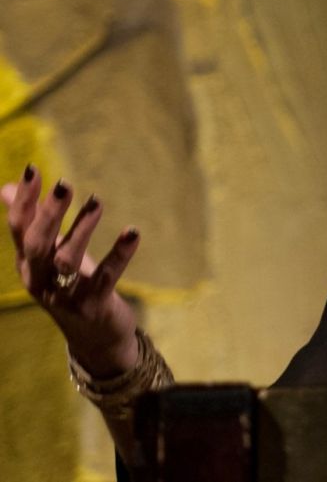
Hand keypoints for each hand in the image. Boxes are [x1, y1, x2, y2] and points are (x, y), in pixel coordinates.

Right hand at [3, 165, 139, 376]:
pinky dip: (119, 253)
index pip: (19, 228)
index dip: (24, 200)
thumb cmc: (71, 285)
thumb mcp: (49, 254)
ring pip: (67, 261)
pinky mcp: (93, 306)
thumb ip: (32, 223)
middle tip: (64, 185)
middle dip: (49, 214)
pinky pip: (106, 276)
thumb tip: (5, 187)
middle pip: (37, 243)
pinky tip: (133, 232)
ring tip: (97, 201)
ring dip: (81, 229)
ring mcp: (64, 295)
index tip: (33, 169)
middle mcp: (39, 279)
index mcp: (27, 263)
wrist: (95, 336)